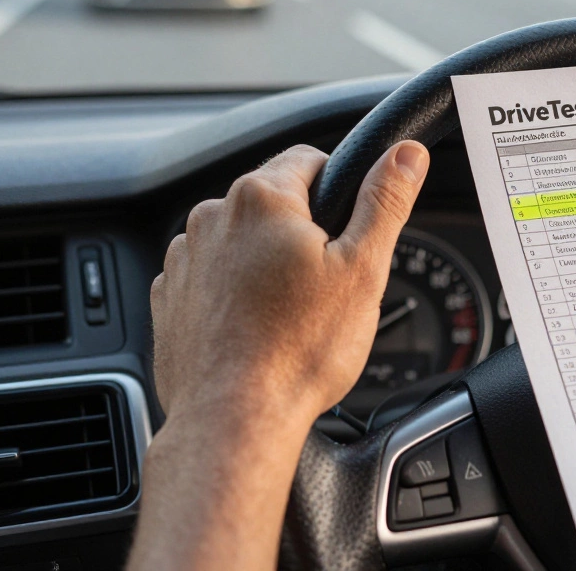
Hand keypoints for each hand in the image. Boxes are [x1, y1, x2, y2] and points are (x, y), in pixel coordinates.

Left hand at [150, 141, 429, 422]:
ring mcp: (184, 259)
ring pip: (242, 242)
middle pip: (275, 203)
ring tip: (290, 315)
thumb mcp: (364, 269)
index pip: (310, 158)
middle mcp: (212, 218)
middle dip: (304, 233)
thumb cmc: (297, 352)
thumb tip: (406, 154)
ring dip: (265, 264)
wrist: (234, 420)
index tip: (350, 232)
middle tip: (328, 285)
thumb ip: (386, 201)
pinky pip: (212, 278)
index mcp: (261, 197)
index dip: (341, 190)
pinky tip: (258, 330)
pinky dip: (235, 295)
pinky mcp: (170, 298)